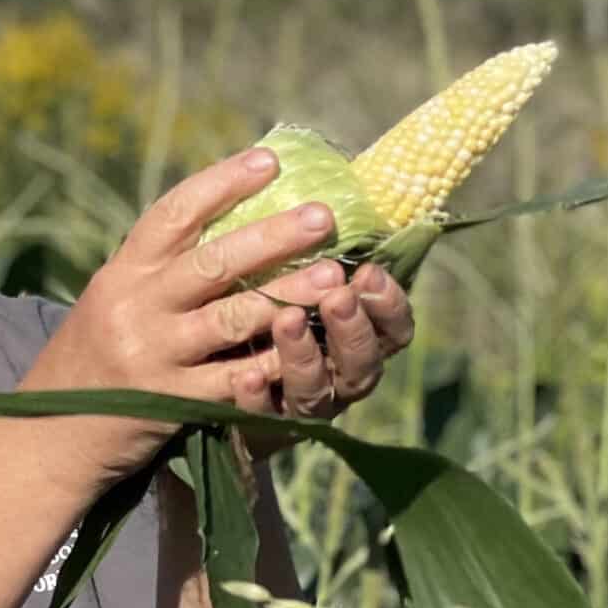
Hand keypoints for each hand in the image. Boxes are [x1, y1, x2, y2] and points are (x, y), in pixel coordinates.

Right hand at [21, 146, 366, 481]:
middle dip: (272, 237)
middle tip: (323, 216)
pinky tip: (312, 344)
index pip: (173, 213)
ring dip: (288, 295)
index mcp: (122, 272)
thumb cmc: (95, 354)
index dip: (222, 183)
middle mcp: (135, 307)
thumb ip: (161, 266)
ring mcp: (154, 355)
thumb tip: (234, 211)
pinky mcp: (173, 402)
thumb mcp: (114, 298)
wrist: (51, 433)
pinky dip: (275, 359)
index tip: (270, 161)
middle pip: (211, 263)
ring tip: (333, 276)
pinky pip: (236, 379)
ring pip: (232, 318)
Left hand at [222, 259, 415, 455]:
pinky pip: (261, 419)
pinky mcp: (258, 429)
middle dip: (352, 328)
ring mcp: (300, 407)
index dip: (388, 304)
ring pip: (315, 392)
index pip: (394, 329)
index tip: (368, 272)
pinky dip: (256, 398)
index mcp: (359, 341)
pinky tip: (246, 375)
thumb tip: (334, 177)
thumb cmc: (269, 309)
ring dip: (303, 356)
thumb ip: (320, 250)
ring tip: (286, 319)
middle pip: (362, 364)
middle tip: (336, 295)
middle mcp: (337, 379)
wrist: (213, 380)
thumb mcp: (299, 278)